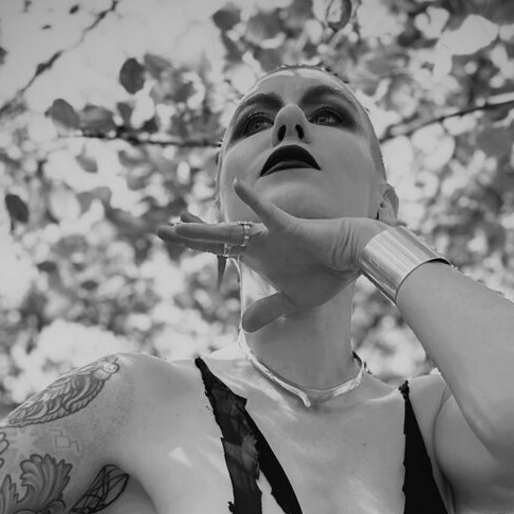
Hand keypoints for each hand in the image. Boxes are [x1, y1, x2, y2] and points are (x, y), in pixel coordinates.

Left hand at [157, 178, 393, 331]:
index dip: (198, 242)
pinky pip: (271, 214)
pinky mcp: (291, 228)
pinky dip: (256, 203)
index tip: (173, 234)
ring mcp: (273, 235)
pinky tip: (238, 187)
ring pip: (233, 231)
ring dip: (207, 230)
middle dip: (189, 236)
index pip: (221, 249)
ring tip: (179, 225)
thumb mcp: (292, 301)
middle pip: (218, 239)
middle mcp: (260, 243)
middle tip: (158, 231)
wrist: (355, 258)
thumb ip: (267, 310)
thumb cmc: (326, 273)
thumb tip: (243, 325)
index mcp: (259, 257)